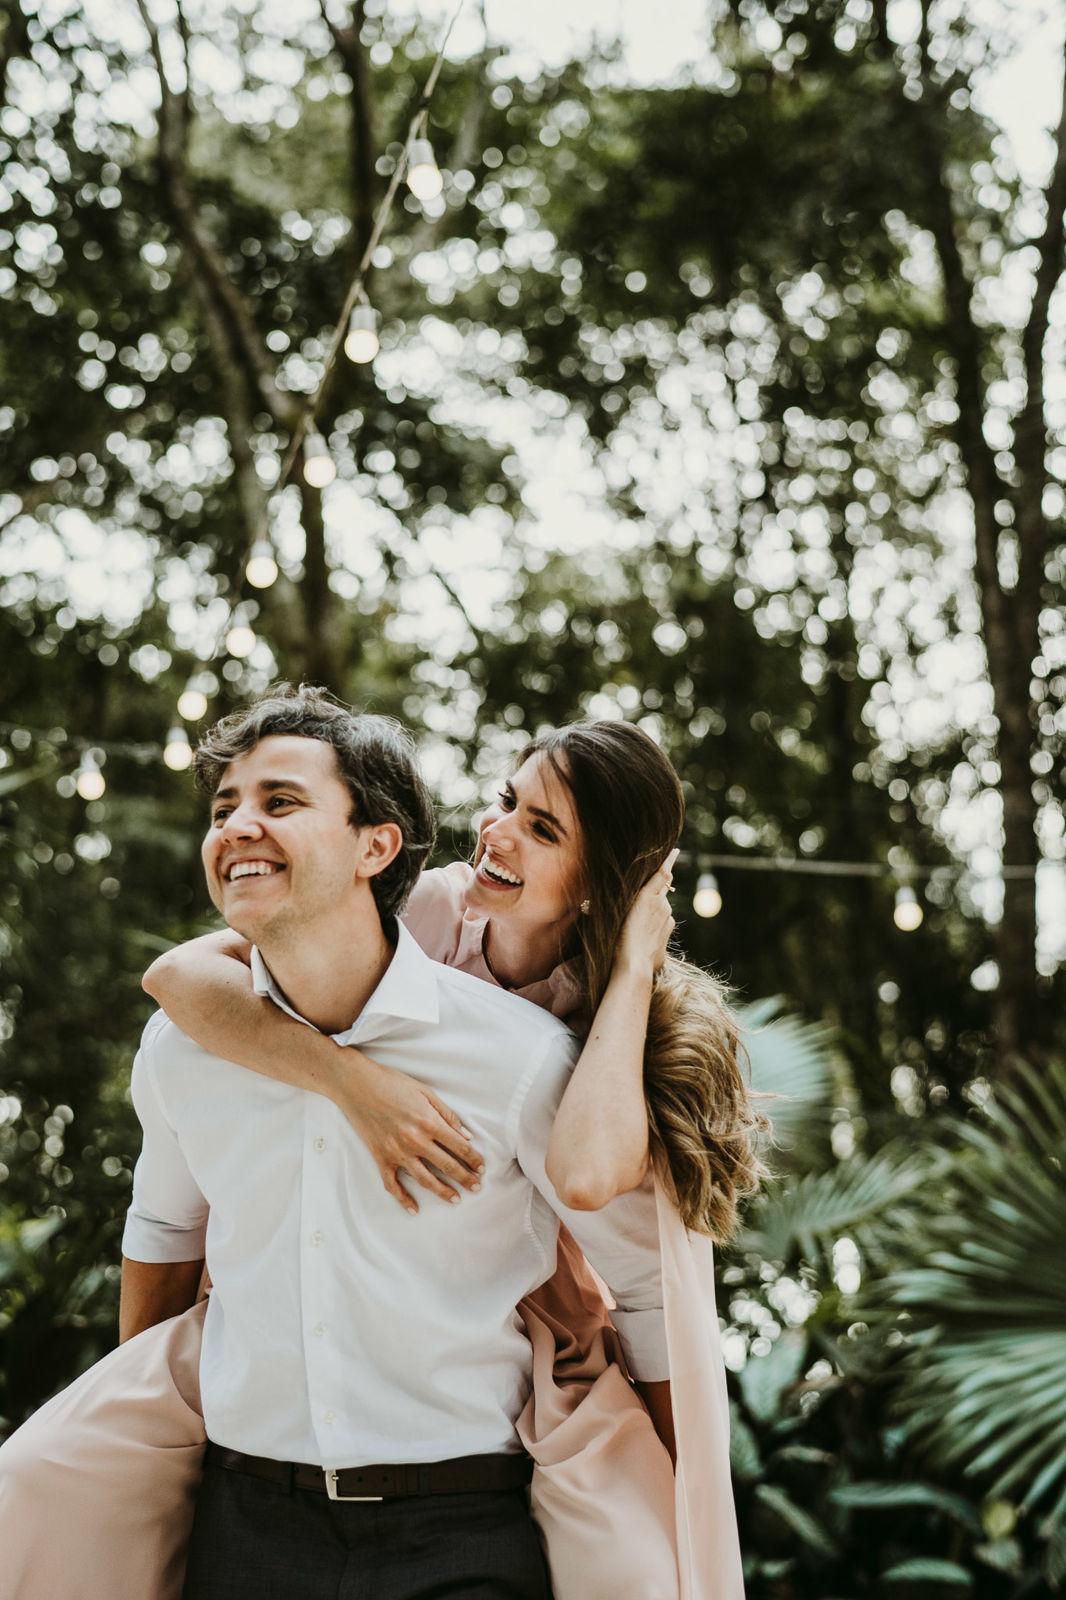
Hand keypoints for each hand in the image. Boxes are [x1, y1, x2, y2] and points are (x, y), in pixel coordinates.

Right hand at [334, 1054, 485, 1215]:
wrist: (356, 1084)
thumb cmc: (391, 1083)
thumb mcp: (424, 1092)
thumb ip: (446, 1114)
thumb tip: (465, 1135)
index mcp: (429, 1122)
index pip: (459, 1146)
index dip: (473, 1159)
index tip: (481, 1168)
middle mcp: (415, 1140)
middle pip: (447, 1165)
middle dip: (465, 1178)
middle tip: (477, 1188)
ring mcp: (397, 1152)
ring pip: (425, 1179)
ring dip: (443, 1192)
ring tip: (456, 1199)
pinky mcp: (381, 1158)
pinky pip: (393, 1184)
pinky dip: (403, 1200)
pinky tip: (414, 1210)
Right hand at [614, 848, 677, 981]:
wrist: (633, 965)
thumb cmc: (617, 939)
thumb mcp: (615, 914)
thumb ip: (626, 901)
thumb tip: (618, 898)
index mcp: (648, 896)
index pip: (663, 873)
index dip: (669, 861)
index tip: (675, 851)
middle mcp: (662, 905)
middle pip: (661, 890)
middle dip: (656, 889)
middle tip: (645, 894)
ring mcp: (667, 919)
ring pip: (661, 908)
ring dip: (653, 911)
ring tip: (635, 924)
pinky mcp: (667, 933)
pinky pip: (662, 923)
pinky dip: (654, 925)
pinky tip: (642, 936)